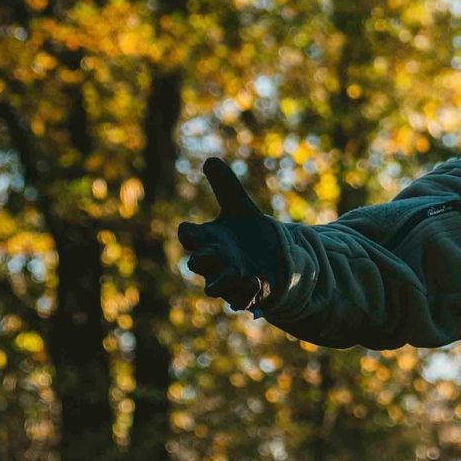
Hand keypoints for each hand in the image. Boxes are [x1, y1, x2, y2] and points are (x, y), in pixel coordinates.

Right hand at [177, 157, 285, 311]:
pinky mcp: (248, 293)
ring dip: (225, 280)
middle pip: (197, 264)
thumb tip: (210, 160)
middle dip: (203, 259)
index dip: (187, 234)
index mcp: (208, 239)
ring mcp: (229, 279)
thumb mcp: (240, 208)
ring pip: (215, 287)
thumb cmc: (247, 234)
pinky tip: (258, 283)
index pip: (189, 236)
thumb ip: (227, 187)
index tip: (189, 230)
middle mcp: (214, 261)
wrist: (272, 259)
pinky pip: (240, 300)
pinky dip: (247, 294)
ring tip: (241, 272)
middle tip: (214, 252)